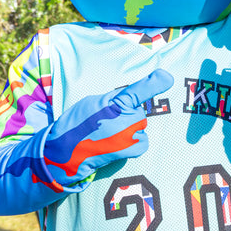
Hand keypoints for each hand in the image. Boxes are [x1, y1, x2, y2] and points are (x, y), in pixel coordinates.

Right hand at [44, 69, 173, 184]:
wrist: (64, 153)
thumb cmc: (76, 124)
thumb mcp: (93, 101)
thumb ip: (115, 98)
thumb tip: (130, 99)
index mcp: (114, 104)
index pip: (137, 91)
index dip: (154, 83)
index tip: (166, 77)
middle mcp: (124, 120)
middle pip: (138, 111)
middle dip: (127, 114)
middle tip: (106, 122)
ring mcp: (129, 137)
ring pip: (140, 125)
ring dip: (130, 128)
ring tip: (108, 134)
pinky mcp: (130, 151)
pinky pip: (142, 141)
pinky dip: (135, 141)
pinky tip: (119, 143)